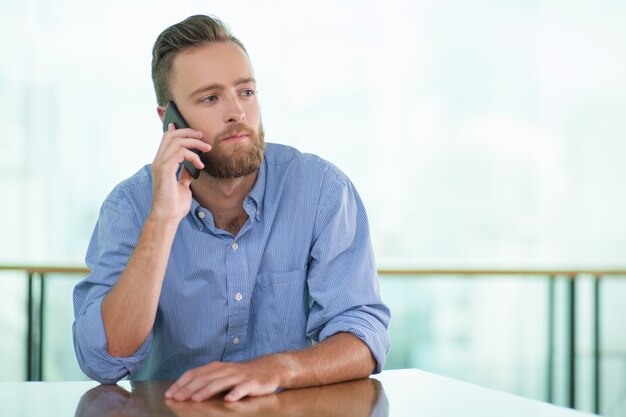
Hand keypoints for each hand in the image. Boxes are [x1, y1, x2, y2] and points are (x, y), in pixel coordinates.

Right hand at [150, 123, 210, 222]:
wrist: (168, 217)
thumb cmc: (175, 205)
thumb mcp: (182, 186)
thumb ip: (183, 175)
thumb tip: (189, 169)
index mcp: (161, 164)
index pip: (166, 140)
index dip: (177, 130)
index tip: (192, 130)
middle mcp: (158, 162)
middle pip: (170, 135)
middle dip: (188, 132)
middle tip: (203, 136)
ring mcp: (160, 164)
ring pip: (176, 141)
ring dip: (194, 142)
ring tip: (207, 149)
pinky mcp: (165, 169)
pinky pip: (180, 152)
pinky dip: (193, 156)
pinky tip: (200, 166)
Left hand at [164, 356, 289, 401]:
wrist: (270, 368)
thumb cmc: (243, 374)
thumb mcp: (223, 374)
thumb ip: (207, 379)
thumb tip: (185, 390)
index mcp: (217, 367)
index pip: (195, 373)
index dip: (182, 383)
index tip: (170, 394)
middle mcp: (226, 370)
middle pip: (205, 378)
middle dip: (189, 388)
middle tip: (177, 398)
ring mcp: (239, 376)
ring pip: (221, 382)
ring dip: (207, 390)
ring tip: (196, 399)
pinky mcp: (252, 383)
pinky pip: (243, 388)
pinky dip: (235, 393)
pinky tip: (228, 399)